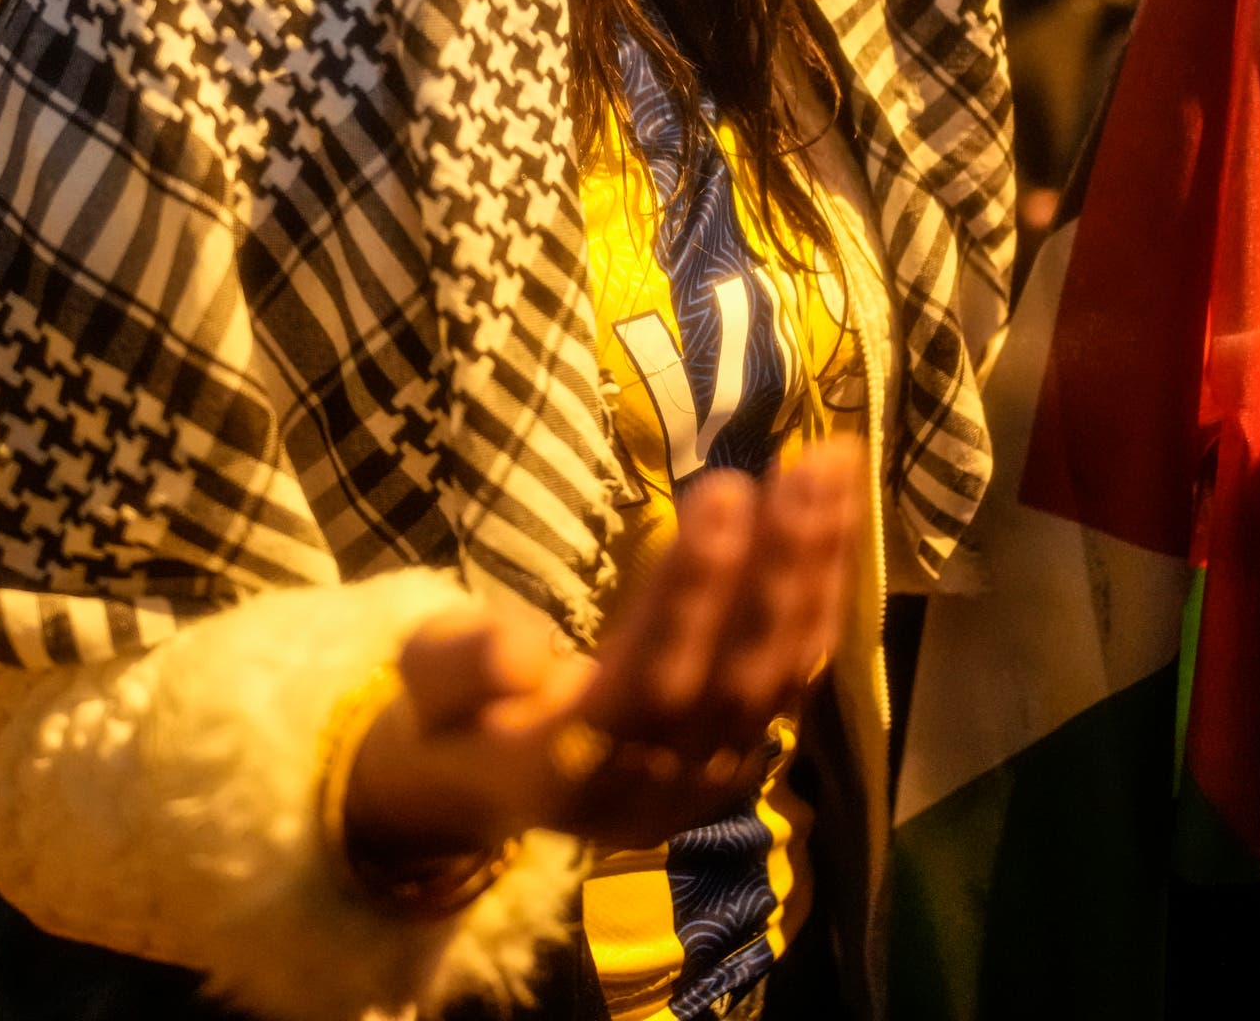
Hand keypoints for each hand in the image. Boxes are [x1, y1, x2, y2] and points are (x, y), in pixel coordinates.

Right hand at [344, 439, 863, 867]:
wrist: (476, 790)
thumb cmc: (447, 716)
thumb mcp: (422, 682)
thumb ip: (460, 666)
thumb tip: (521, 652)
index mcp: (563, 772)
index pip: (647, 684)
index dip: (693, 595)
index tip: (725, 497)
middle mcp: (649, 788)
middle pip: (731, 681)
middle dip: (777, 570)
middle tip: (806, 470)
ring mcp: (700, 782)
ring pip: (775, 679)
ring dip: (814, 574)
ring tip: (835, 475)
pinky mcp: (734, 762)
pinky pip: (790, 683)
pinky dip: (819, 603)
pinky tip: (837, 526)